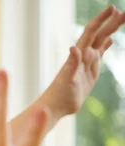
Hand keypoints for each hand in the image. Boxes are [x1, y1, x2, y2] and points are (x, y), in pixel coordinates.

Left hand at [40, 5, 124, 119]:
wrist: (56, 105)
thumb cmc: (59, 93)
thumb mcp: (66, 78)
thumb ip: (71, 63)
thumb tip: (73, 47)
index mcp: (78, 55)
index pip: (91, 32)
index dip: (101, 20)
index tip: (113, 8)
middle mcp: (83, 56)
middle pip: (99, 35)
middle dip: (111, 22)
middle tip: (124, 11)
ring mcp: (87, 63)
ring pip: (101, 42)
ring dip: (110, 30)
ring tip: (121, 18)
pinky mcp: (90, 72)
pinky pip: (99, 55)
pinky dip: (105, 46)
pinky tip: (110, 41)